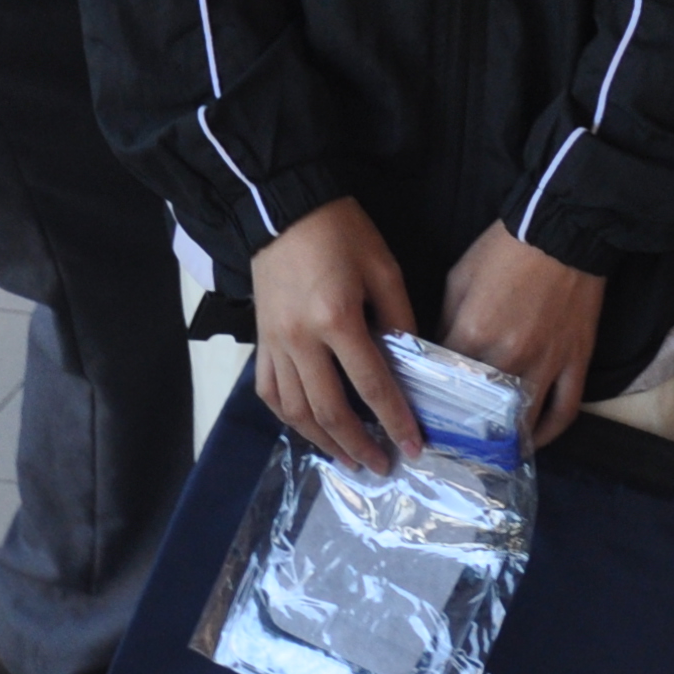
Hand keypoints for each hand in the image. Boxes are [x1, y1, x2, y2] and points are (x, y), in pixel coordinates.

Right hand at [246, 197, 425, 473]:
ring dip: (323, 442)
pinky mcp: (260, 341)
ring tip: (348, 459)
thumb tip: (409, 361)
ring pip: (295, 411)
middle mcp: (300, 340)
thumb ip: (399, 317)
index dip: (395, 420)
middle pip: (329, 410)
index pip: (371, 384)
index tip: (413, 447)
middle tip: (382, 466)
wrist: (283, 207)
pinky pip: (270, 392)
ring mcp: (274, 344)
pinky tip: (308, 429)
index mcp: (336, 319)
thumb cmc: (340, 232)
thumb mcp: (383, 267)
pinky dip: (289, 418)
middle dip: (358, 445)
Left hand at [440, 221, 604, 446]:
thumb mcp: (459, 277)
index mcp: (473, 334)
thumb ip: (445, 320)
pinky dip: (550, 432)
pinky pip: (564, 410)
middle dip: (463, 432)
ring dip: (504, 442)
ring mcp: (547, 363)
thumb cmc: (505, 249)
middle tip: (449, 445)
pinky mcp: (576, 361)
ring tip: (488, 455)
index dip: (429, 400)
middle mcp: (509, 357)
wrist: (562, 229)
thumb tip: (438, 353)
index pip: (443, 382)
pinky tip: (534, 441)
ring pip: (523, 420)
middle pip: (481, 411)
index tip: (419, 415)